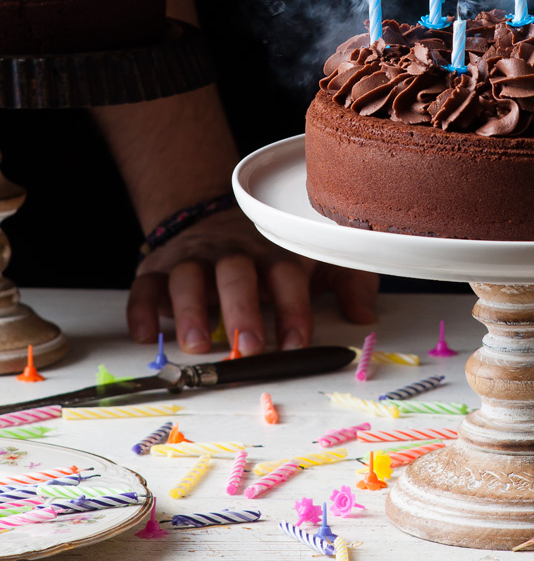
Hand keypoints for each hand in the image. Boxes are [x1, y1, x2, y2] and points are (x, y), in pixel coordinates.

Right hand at [126, 209, 378, 355]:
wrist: (211, 213)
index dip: (293, 307)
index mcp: (273, 251)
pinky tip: (145, 333)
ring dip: (191, 310)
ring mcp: (193, 258)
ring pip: (188, 277)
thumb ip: (347, 281)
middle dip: (242, 310)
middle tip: (248, 347)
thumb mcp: (316, 260)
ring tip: (198, 345)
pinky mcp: (157, 268)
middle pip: (236, 273)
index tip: (296, 343)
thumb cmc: (269, 252)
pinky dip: (141, 308)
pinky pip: (144, 284)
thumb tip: (365, 315)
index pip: (286, 274)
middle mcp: (232, 252)